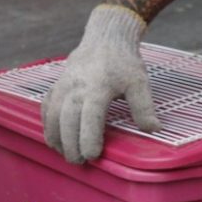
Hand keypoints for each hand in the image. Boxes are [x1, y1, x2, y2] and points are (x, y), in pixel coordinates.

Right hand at [43, 4, 159, 164]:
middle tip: (78, 162)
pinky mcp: (56, 86)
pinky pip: (46, 108)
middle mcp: (76, 87)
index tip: (92, 156)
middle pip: (67, 120)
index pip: (89, 117)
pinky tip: (53, 138)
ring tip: (64, 154)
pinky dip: (47, 125)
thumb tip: (154, 129)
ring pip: (53, 116)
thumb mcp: (139, 82)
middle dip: (70, 144)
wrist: (105, 38)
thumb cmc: (123, 62)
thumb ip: (144, 107)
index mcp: (98, 87)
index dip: (89, 138)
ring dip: (56, 137)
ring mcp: (63, 86)